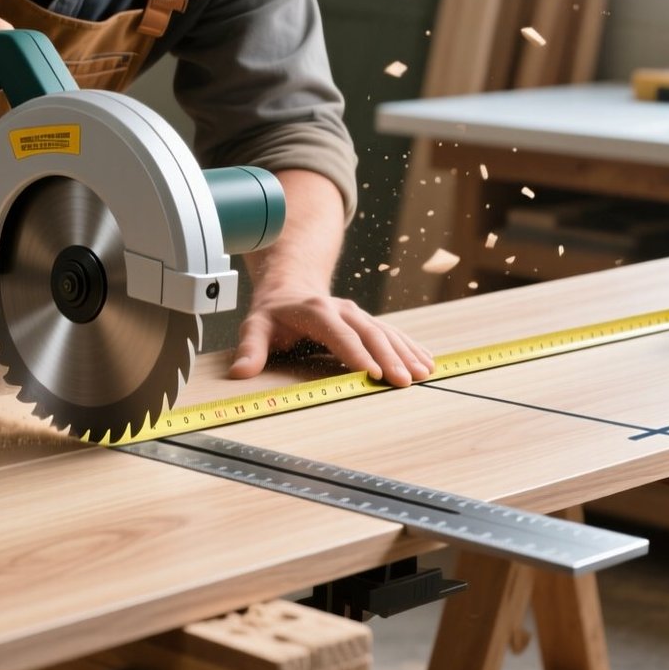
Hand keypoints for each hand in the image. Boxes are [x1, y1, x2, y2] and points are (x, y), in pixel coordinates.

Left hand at [227, 285, 433, 385]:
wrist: (290, 287)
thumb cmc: (272, 314)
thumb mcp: (254, 326)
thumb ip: (249, 349)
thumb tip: (240, 373)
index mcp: (315, 311)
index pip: (337, 333)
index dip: (354, 352)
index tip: (370, 374)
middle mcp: (341, 310)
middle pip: (369, 333)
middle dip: (389, 357)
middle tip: (403, 381)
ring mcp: (357, 314)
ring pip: (386, 332)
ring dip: (406, 353)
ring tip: (423, 374)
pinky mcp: (367, 321)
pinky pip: (393, 333)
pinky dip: (411, 347)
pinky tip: (428, 361)